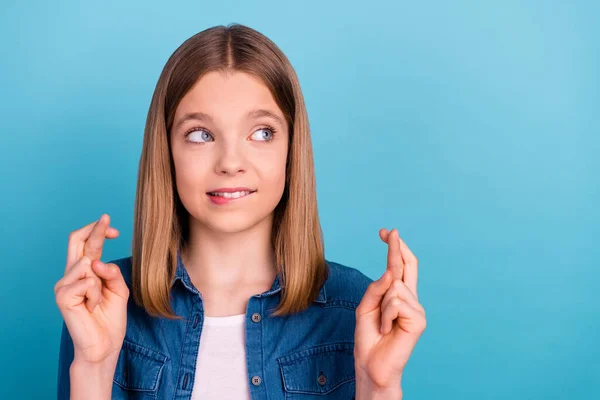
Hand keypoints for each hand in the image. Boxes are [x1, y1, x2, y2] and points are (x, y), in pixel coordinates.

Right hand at [54, 214, 129, 365]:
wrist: (104, 345)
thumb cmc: (110, 318)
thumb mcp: (119, 290)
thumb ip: (112, 273)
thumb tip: (97, 261)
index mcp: (84, 271)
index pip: (86, 243)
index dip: (98, 231)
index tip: (114, 229)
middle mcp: (71, 274)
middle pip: (76, 241)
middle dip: (94, 228)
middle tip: (107, 219)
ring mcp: (64, 284)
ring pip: (88, 263)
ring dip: (101, 283)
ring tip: (96, 302)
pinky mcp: (62, 296)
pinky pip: (88, 282)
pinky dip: (96, 295)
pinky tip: (90, 308)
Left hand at [354, 228, 426, 392]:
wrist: (372, 364)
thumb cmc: (369, 337)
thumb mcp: (366, 307)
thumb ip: (376, 288)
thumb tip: (391, 272)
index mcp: (398, 294)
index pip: (399, 266)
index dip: (394, 248)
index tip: (386, 232)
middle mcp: (410, 298)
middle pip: (406, 265)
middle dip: (396, 247)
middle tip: (389, 230)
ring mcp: (416, 308)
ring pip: (394, 287)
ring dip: (381, 307)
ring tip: (383, 325)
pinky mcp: (419, 319)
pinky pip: (396, 303)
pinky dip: (386, 316)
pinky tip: (388, 330)